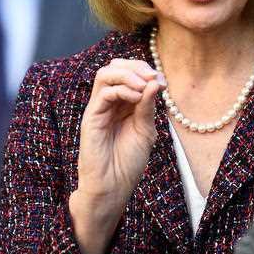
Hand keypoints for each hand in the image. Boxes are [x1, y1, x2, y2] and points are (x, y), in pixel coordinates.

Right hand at [68, 59, 163, 253]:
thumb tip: (155, 81)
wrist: (113, 187)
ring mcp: (99, 108)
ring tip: (144, 85)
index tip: (162, 82)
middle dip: (137, 66)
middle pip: (115, 67)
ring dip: (128, 74)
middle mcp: (109, 102)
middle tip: (153, 77)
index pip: (129, 73)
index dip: (146, 71)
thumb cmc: (128, 162)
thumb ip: (148, 106)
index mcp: (123, 104)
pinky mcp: (91, 118)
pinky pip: (103, 93)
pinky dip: (122, 89)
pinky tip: (136, 98)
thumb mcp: (146, 130)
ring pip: (106, 74)